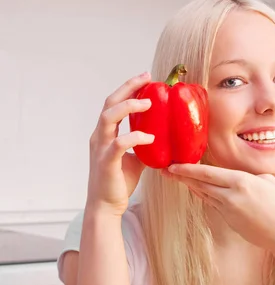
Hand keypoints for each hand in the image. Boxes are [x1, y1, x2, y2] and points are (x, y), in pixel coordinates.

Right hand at [86, 72, 154, 216]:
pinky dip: (135, 137)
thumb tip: (165, 138)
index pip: (114, 104)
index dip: (128, 88)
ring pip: (108, 117)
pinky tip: (150, 137)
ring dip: (128, 106)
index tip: (146, 78)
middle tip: (147, 78)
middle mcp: (99, 137)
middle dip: (128, 88)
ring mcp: (101, 148)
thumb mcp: (136, 159)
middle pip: (110, 103)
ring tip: (149, 103)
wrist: (106, 206)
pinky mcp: (106, 162)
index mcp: (105, 134)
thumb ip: (144, 146)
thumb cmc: (119, 182)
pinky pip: (119, 144)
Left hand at [163, 164, 274, 251]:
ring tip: (181, 180)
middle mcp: (231, 196)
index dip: (188, 169)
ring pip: (206, 196)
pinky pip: (216, 206)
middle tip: (167, 171)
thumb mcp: (270, 182)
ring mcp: (229, 211)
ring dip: (194, 187)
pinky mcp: (230, 222)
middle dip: (182, 178)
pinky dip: (208, 198)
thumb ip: (252, 177)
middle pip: (200, 184)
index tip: (173, 166)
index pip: (208, 173)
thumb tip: (243, 179)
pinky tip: (203, 193)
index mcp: (241, 182)